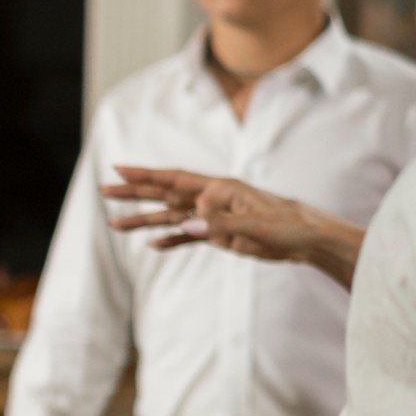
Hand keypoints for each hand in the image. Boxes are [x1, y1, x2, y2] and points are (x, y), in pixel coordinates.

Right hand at [103, 166, 356, 273]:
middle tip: (105, 191)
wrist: (311, 240)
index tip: (119, 170)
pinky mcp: (222, 235)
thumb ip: (218, 224)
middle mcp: (213, 199)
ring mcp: (215, 218)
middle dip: (135, 193)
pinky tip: (153, 245)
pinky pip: (189, 237)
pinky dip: (171, 239)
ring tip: (116, 224)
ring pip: (173, 217)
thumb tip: (186, 226)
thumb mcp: (256, 224)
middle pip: (166, 195)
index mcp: (220, 189)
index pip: (176, 179)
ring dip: (145, 220)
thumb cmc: (290, 225)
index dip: (146, 175)